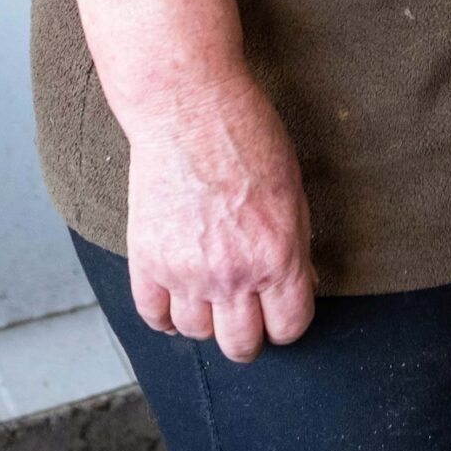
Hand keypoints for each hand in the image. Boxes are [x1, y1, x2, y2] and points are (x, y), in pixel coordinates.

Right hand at [124, 70, 316, 361]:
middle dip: (251, 334)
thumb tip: (303, 282)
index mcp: (276, 257)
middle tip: (248, 313)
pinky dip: (166, 315)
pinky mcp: (147, 261)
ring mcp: (185, 272)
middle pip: (241, 345)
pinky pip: (154, 316)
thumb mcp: (292, 188)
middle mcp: (231, 275)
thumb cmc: (247, 135)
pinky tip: (177, 298)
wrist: (187, 105)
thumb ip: (297, 244)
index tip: (282, 310)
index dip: (288, 322)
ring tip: (212, 295)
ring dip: (208, 320)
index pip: (289, 327)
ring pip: (197, 334)